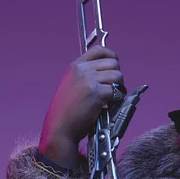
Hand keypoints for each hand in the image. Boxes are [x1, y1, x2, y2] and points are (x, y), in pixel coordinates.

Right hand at [39, 45, 124, 168]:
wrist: (59, 127)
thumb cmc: (67, 113)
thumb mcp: (72, 86)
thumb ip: (86, 76)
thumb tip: (108, 73)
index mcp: (75, 66)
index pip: (99, 50)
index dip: (112, 57)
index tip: (115, 67)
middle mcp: (82, 69)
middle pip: (113, 63)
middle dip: (117, 77)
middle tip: (114, 90)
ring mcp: (88, 80)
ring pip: (118, 76)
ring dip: (119, 88)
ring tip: (112, 99)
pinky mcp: (96, 93)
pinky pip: (116, 91)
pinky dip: (117, 100)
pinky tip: (109, 106)